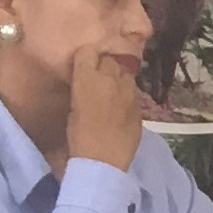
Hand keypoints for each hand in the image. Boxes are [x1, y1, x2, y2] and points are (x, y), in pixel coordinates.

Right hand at [63, 42, 146, 171]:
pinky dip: (128, 94)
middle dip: (104, 66)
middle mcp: (110, 78)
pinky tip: (122, 107)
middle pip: (110, 59)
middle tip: (99, 79)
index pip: (88, 52)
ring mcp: (129, 90)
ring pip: (125, 73)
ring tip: (112, 91)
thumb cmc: (79, 136)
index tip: (84, 65)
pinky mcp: (140, 104)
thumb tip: (87, 82)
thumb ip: (82, 88)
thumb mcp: (72, 107)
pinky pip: (134, 91)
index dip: (86, 58)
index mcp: (87, 77)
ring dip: (118, 78)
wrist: (103, 160)